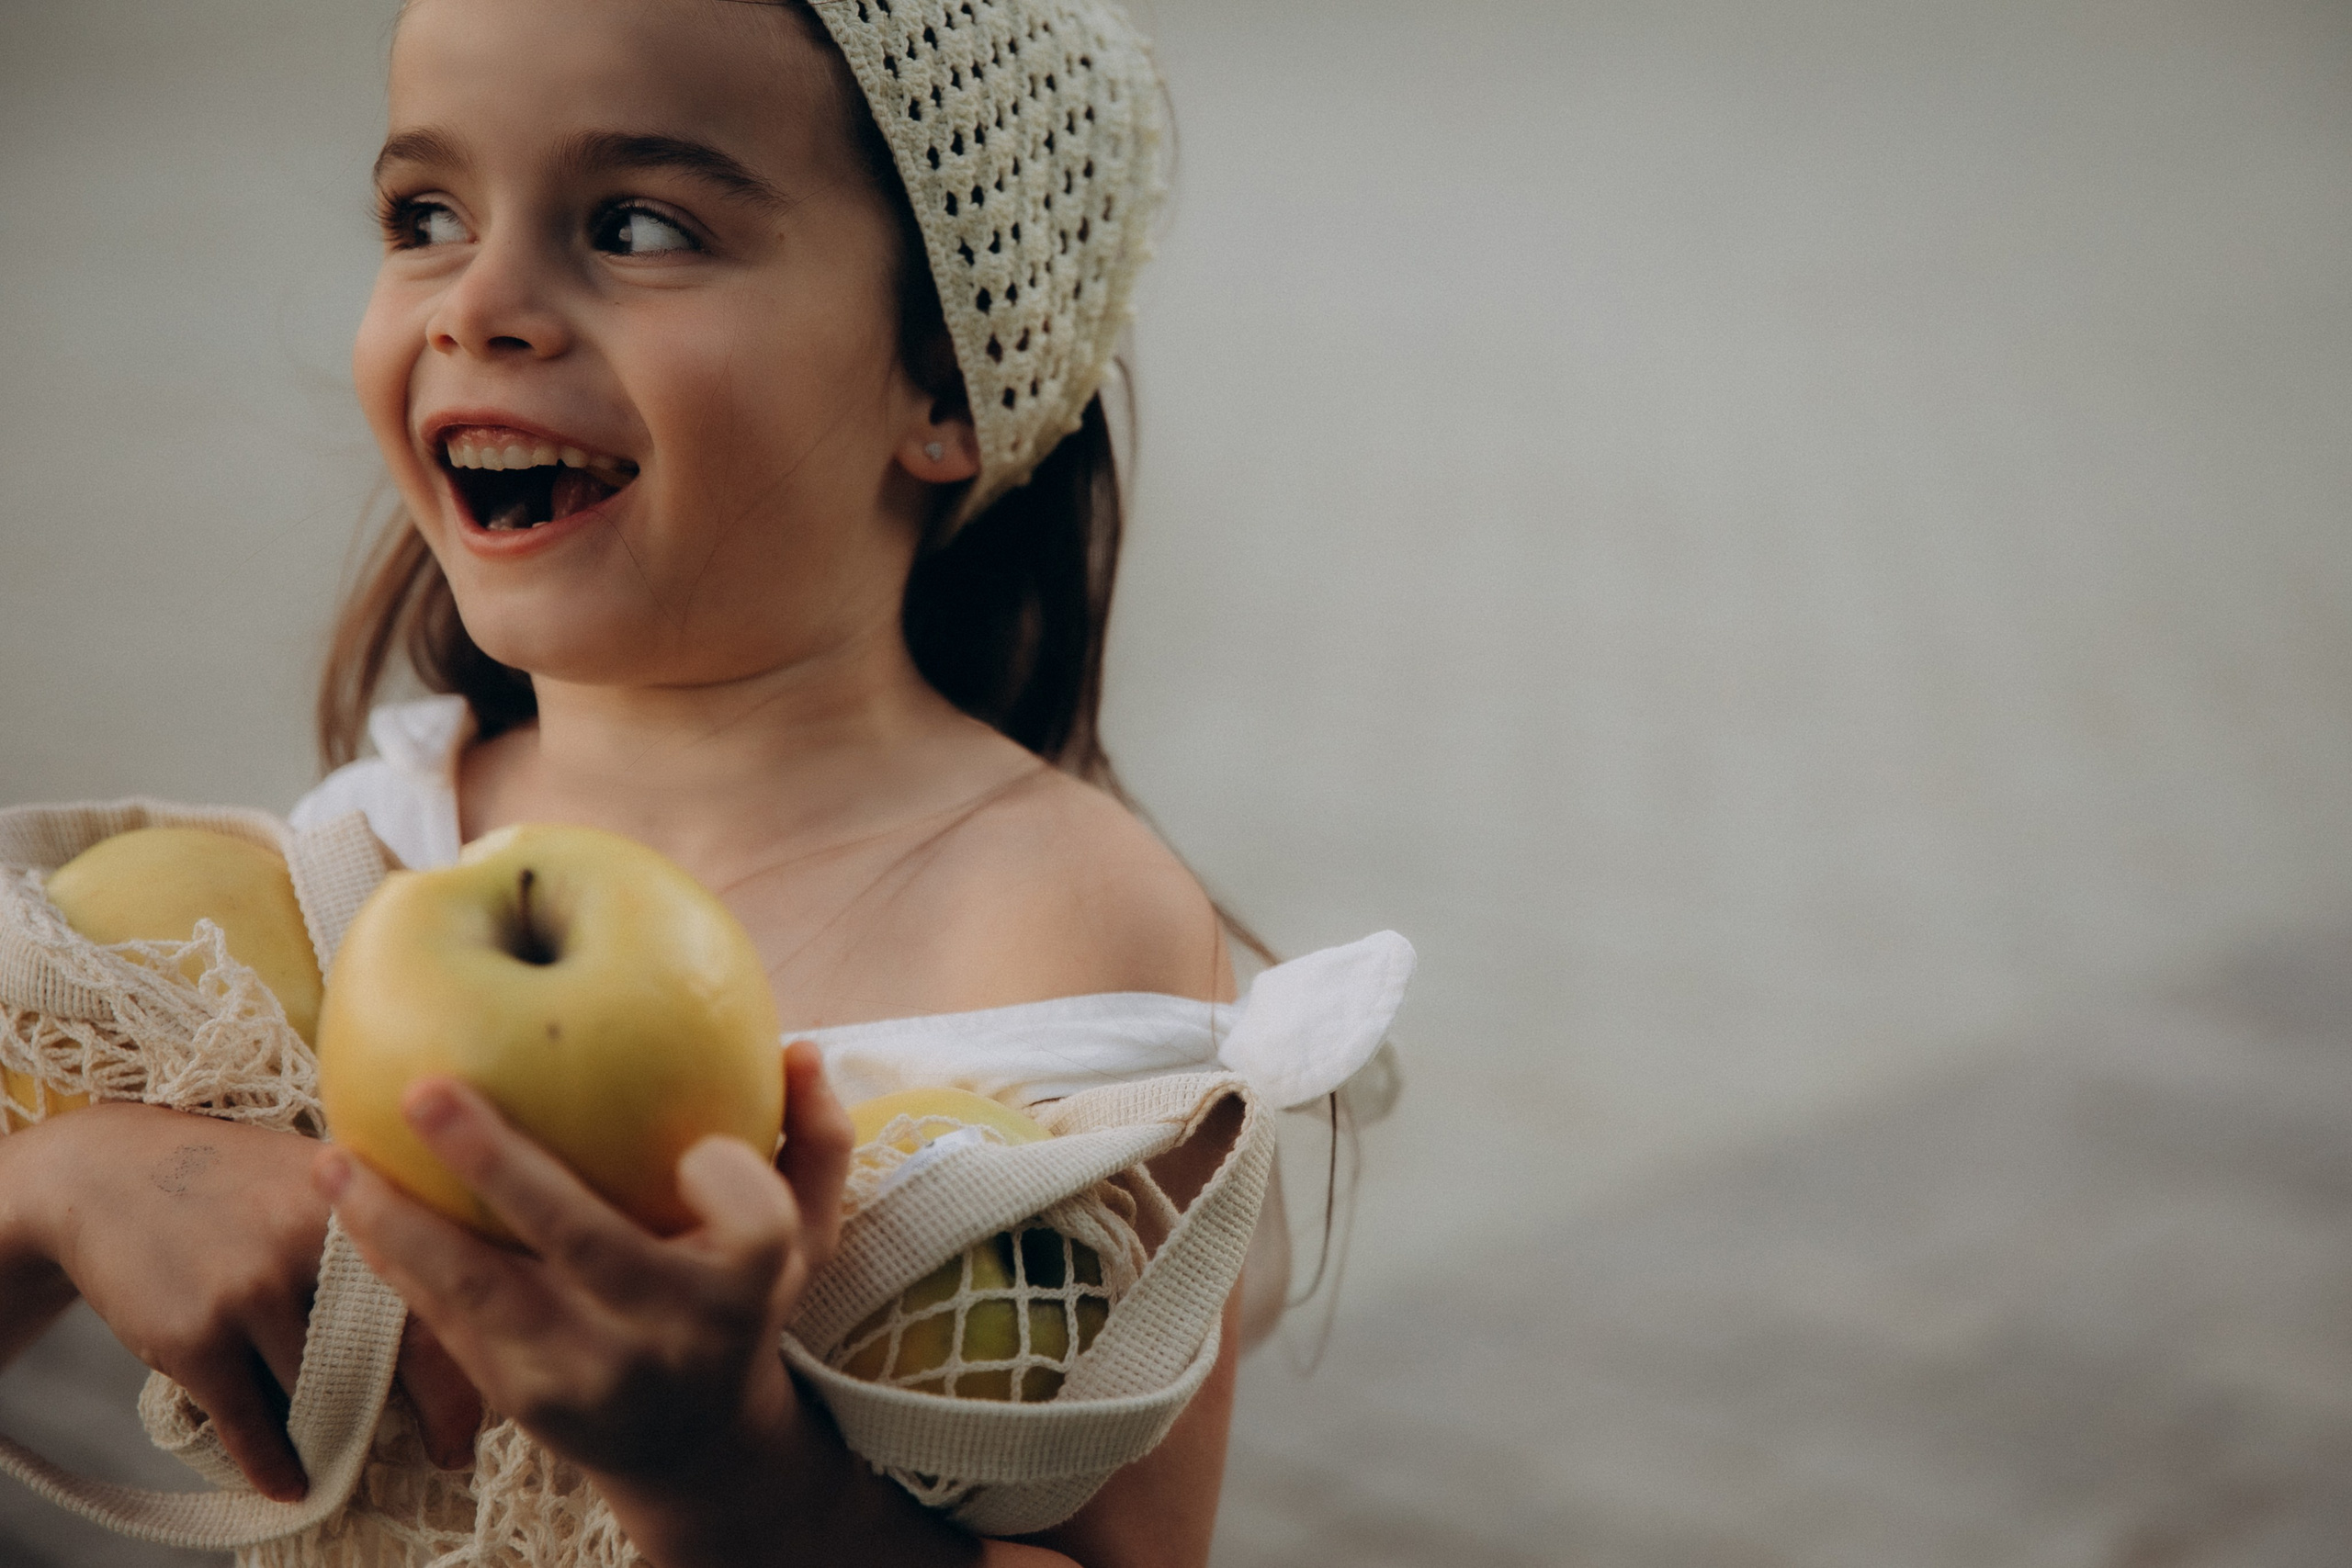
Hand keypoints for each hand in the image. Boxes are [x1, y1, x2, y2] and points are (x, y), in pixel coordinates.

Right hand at [0, 1102, 481, 1499]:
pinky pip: (251, 1425)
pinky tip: (294, 1483)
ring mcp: (251, 1293)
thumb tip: (469, 1272)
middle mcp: (312, 1245)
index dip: (473, 1353)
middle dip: (431, 1411)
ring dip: (343, 1434)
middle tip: (450, 1450)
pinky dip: (275, 1464)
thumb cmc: (235, 1178)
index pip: (439, 1291)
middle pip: (391, 1352)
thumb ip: (386, 1219)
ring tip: (365, 1453)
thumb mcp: (318, 1173)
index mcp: (358, 1202)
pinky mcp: (194, 1338)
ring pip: (323, 1394)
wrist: (107, 1173)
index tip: (496, 1397)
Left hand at [315, 1042, 854, 1488]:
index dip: (728, 1175)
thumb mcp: (805, 1240)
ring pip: (482, 1291)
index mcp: (749, 1289)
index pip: (753, 1222)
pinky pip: (445, 1320)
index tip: (699, 1145)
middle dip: (500, 1165)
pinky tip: (349, 1200)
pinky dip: (393, 1258)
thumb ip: (814, 1142)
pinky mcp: (521, 1401)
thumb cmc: (743, 1305)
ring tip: (337, 1158)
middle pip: (587, 1243)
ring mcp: (589, 1375)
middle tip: (427, 1089)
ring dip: (398, 1221)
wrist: (693, 1449)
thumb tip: (802, 1048)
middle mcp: (670, 1337)